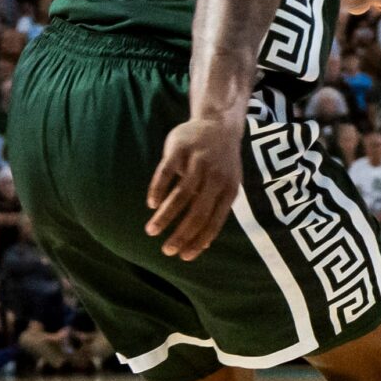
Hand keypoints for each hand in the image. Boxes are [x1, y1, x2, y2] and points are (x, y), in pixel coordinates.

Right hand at [146, 112, 245, 260]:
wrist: (218, 124)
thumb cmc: (221, 162)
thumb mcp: (227, 185)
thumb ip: (215, 210)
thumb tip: (204, 245)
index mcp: (229, 190)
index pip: (214, 221)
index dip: (199, 240)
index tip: (183, 257)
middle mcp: (216, 178)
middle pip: (198, 212)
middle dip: (181, 234)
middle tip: (166, 250)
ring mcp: (198, 162)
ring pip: (181, 195)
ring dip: (165, 216)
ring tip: (151, 231)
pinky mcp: (180, 150)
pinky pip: (167, 172)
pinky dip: (158, 189)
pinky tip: (151, 204)